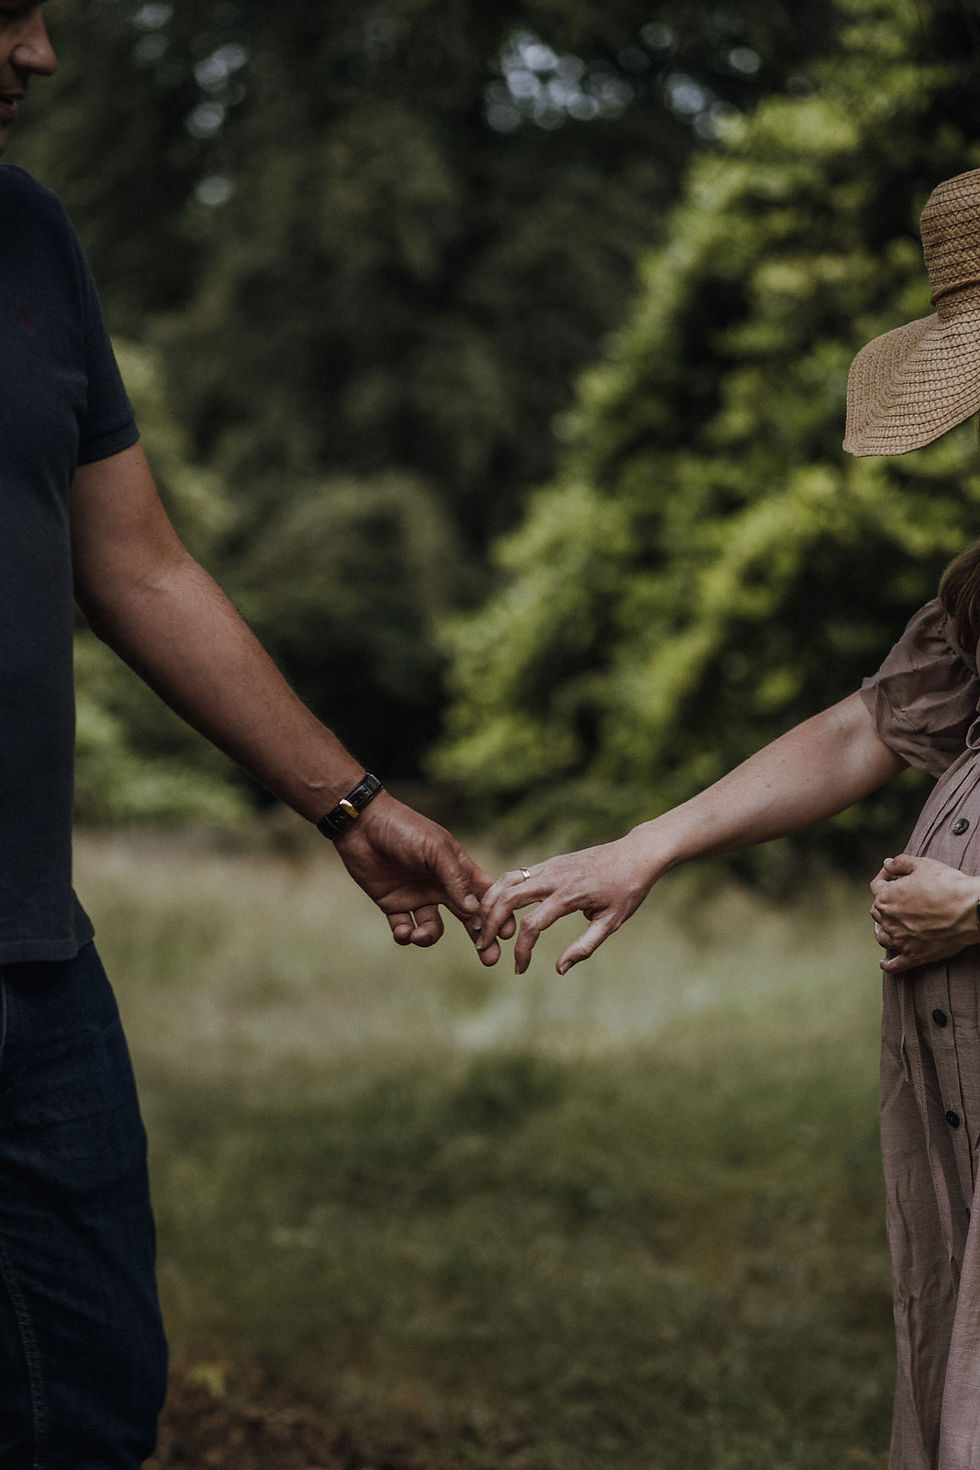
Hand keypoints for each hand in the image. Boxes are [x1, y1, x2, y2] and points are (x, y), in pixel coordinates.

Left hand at [335, 793, 511, 963]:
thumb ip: (454, 879)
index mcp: (457, 869)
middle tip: (489, 959)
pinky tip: (402, 931)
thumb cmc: (405, 829)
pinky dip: (405, 936)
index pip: (484, 895)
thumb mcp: (435, 849)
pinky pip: (405, 929)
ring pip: (433, 928)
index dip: (497, 914)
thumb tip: (474, 909)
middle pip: (467, 917)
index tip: (505, 934)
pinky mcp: (393, 904)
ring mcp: (417, 896)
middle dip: (480, 938)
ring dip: (429, 937)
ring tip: (419, 935)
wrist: (363, 825)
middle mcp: (440, 885)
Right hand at [479, 831, 661, 974]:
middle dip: (490, 924)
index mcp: (569, 896)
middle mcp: (553, 878)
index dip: (522, 951)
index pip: (532, 925)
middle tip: (483, 945)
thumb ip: (584, 947)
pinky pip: (515, 875)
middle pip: (508, 899)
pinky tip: (498, 909)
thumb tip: (560, 969)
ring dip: (489, 904)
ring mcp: (548, 867)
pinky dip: (500, 892)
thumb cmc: (627, 890)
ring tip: (484, 926)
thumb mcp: (612, 923)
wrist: (636, 854)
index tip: (519, 969)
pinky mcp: (548, 863)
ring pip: (505, 882)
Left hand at [869, 853, 979, 972]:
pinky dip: (888, 964)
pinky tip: (885, 963)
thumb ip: (900, 863)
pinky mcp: (915, 956)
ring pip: (882, 937)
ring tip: (888, 927)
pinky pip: (895, 965)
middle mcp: (889, 920)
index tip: (894, 876)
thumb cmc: (948, 885)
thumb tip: (887, 864)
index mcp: (887, 897)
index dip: (885, 877)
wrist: (972, 910)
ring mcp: (901, 940)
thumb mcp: (923, 865)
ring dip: (883, 930)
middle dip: (885, 903)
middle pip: (878, 911)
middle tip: (898, 899)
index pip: (876, 886)